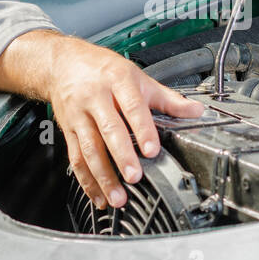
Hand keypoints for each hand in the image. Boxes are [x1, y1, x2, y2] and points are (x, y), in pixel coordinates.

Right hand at [46, 36, 203, 207]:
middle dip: (122, 156)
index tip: (152, 150)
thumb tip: (195, 111)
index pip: (132, 106)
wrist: (63, 63)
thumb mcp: (137, 76)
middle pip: (108, 129)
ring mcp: (79, 116)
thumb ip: (167, 98)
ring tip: (118, 196)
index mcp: (117, 81)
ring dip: (103, 176)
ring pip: (89, 148)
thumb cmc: (102, 69)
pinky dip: (87, 181)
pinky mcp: (69, 131)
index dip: (142, 129)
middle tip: (134, 177)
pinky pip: (76, 159)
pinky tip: (98, 196)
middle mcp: (95, 98)